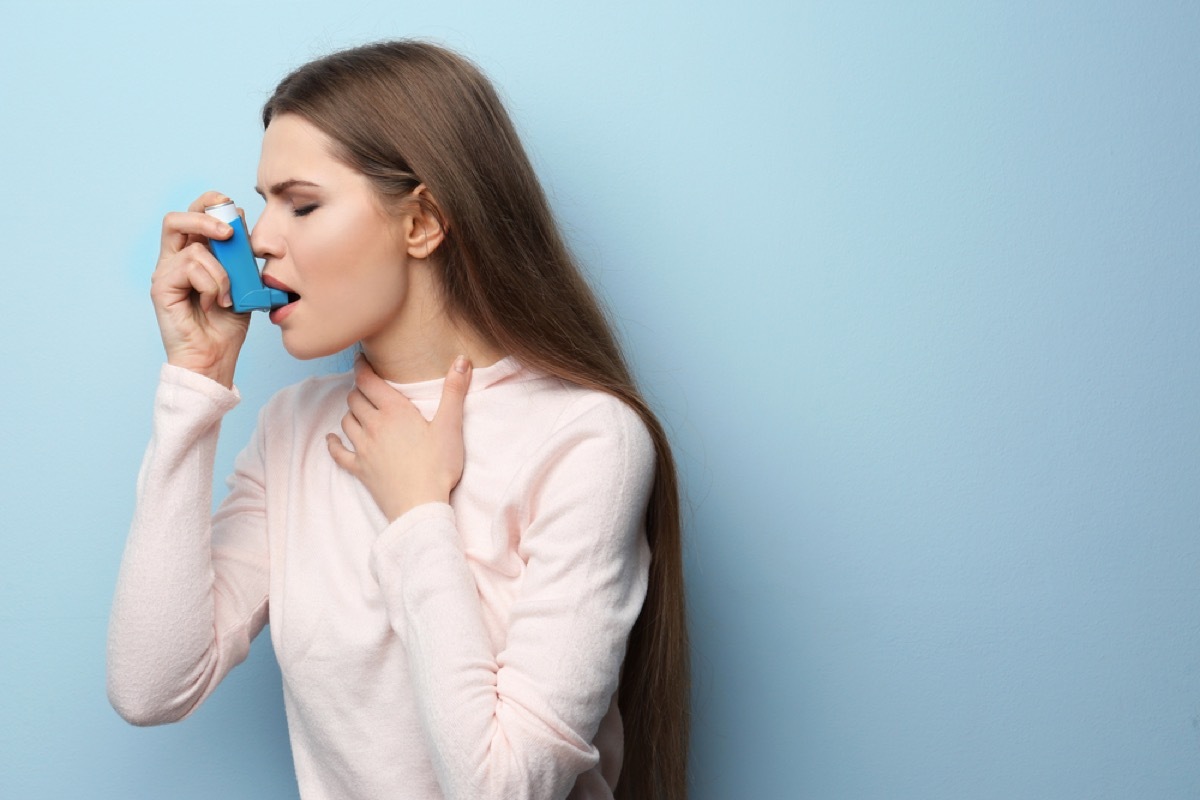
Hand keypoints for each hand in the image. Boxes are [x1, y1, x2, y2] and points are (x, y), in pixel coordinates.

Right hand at [150, 191, 251, 387]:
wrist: (215, 357)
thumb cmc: (227, 324)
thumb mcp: (243, 282)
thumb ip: (240, 255)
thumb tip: (244, 223)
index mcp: (193, 254)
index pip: (195, 215)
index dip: (213, 205)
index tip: (238, 212)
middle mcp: (174, 259)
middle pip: (178, 218)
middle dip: (207, 217)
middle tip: (230, 233)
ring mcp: (165, 272)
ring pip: (193, 247)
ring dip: (221, 271)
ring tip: (228, 295)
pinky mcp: (161, 287)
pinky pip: (190, 267)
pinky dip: (212, 284)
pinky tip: (216, 303)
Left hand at [328, 355, 472, 521]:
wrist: (420, 506)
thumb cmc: (438, 466)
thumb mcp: (451, 426)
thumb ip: (454, 391)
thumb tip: (462, 359)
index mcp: (394, 411)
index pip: (367, 380)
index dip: (361, 367)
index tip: (361, 359)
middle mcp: (373, 426)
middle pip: (355, 398)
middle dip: (360, 389)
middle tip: (369, 387)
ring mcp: (363, 448)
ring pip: (346, 420)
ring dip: (351, 412)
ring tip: (361, 410)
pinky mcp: (359, 469)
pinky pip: (338, 452)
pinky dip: (333, 443)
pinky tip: (333, 439)